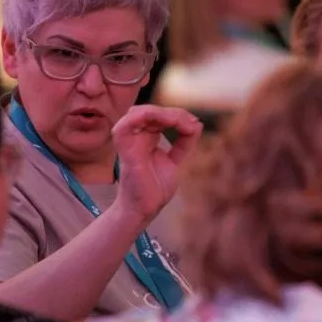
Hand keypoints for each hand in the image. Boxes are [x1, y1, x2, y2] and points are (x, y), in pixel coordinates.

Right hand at [111, 105, 201, 223]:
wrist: (145, 209)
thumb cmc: (155, 189)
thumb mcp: (175, 161)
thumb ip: (184, 142)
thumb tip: (197, 123)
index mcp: (146, 138)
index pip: (159, 116)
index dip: (178, 115)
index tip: (195, 124)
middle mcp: (136, 137)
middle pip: (151, 112)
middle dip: (173, 113)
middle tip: (191, 123)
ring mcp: (129, 142)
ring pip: (138, 113)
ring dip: (161, 113)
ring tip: (179, 121)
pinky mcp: (125, 151)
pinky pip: (124, 127)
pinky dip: (143, 117)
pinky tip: (167, 121)